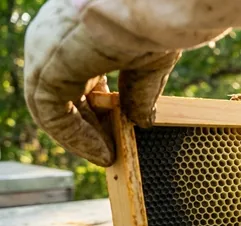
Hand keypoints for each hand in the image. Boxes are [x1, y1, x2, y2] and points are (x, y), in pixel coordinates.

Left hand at [23, 0, 180, 166]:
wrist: (156, 8)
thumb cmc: (156, 24)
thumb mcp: (149, 63)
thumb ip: (140, 93)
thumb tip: (143, 122)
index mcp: (77, 29)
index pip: (76, 74)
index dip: (96, 107)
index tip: (118, 130)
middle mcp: (53, 36)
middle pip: (62, 92)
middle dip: (88, 125)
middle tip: (113, 149)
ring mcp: (45, 51)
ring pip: (51, 105)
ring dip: (81, 136)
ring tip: (108, 156)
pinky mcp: (46, 69)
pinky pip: (51, 114)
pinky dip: (75, 138)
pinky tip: (103, 152)